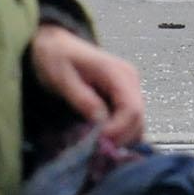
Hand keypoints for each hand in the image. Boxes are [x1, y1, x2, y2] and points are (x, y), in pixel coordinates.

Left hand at [31, 25, 144, 141]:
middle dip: (120, 139)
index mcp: (118, 73)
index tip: (97, 144)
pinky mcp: (124, 96)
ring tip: (97, 146)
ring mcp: (130, 88)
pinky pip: (130, 120)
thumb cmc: (57, 58)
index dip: (118, 131)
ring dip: (121, 138)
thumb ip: (83, 99)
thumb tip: (100, 122)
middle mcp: (131, 80)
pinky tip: (103, 139)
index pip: (132, 109)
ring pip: (137, 122)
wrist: (55, 44)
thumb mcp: (63, 78)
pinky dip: (120, 133)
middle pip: (139, 119)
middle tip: (95, 150)